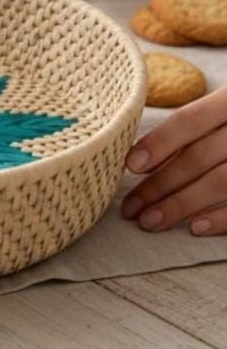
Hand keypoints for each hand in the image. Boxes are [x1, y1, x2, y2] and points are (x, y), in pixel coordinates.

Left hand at [122, 85, 226, 233]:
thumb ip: (199, 123)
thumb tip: (143, 158)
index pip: (191, 120)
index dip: (160, 142)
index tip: (131, 164)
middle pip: (200, 156)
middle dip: (161, 184)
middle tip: (131, 207)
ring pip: (222, 182)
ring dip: (182, 205)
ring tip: (151, 221)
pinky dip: (223, 218)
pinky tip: (196, 228)